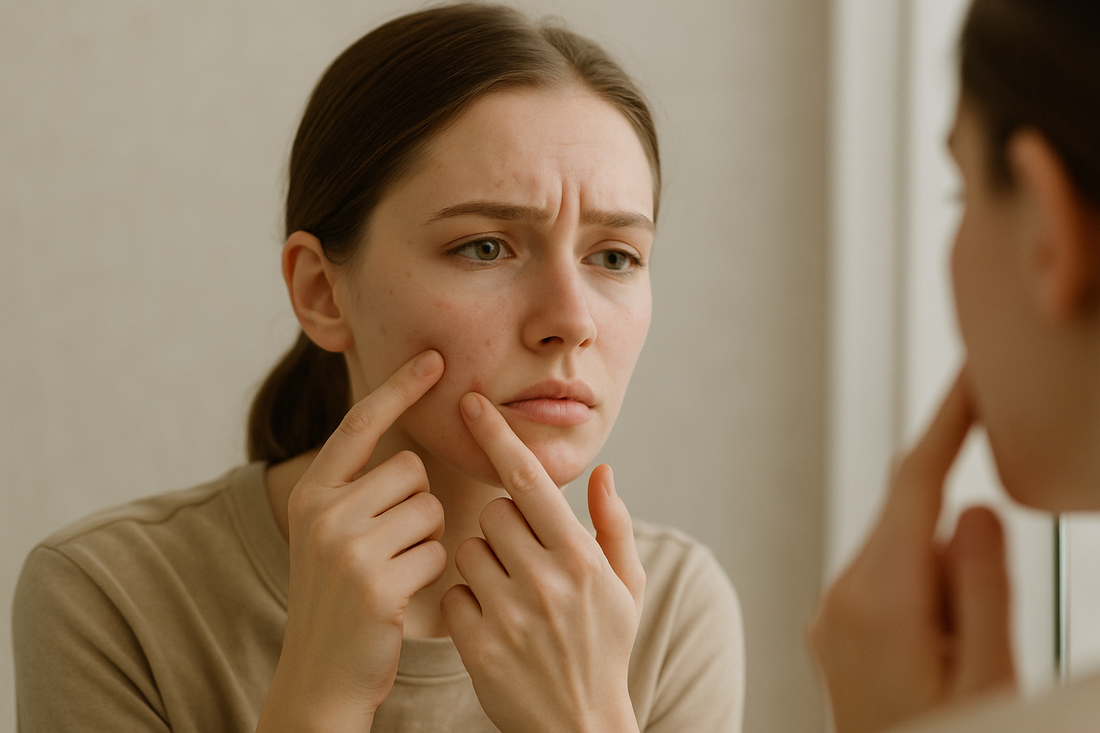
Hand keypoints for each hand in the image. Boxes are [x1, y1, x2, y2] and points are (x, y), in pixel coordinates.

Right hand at [258, 350, 447, 731]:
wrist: (320, 676)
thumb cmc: (342, 598)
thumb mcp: (332, 534)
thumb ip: (359, 489)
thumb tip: (411, 447)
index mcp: (311, 493)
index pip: (360, 423)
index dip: (398, 387)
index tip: (434, 356)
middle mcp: (322, 511)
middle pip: (410, 469)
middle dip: (418, 503)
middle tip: (391, 545)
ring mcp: (345, 547)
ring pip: (429, 509)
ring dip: (427, 539)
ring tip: (395, 570)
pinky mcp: (375, 582)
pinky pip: (437, 550)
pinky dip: (432, 571)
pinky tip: (402, 595)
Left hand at [440, 392, 645, 732]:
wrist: (579, 728)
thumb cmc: (604, 648)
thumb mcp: (627, 586)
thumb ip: (613, 524)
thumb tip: (603, 470)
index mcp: (582, 558)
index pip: (529, 481)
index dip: (497, 436)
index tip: (471, 403)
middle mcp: (546, 581)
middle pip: (492, 512)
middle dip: (502, 525)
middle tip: (523, 558)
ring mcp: (511, 615)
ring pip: (467, 549)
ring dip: (483, 563)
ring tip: (511, 594)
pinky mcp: (479, 647)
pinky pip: (453, 594)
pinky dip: (467, 603)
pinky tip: (492, 624)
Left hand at [808, 367, 1015, 732]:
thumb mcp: (990, 671)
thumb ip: (983, 581)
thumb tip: (973, 505)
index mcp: (880, 596)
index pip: (914, 482)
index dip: (947, 423)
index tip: (973, 377)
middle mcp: (842, 594)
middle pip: (911, 521)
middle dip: (958, 540)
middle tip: (982, 619)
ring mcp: (832, 613)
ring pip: (902, 553)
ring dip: (942, 576)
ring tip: (957, 652)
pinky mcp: (834, 628)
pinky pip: (885, 581)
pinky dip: (920, 591)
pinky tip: (936, 651)